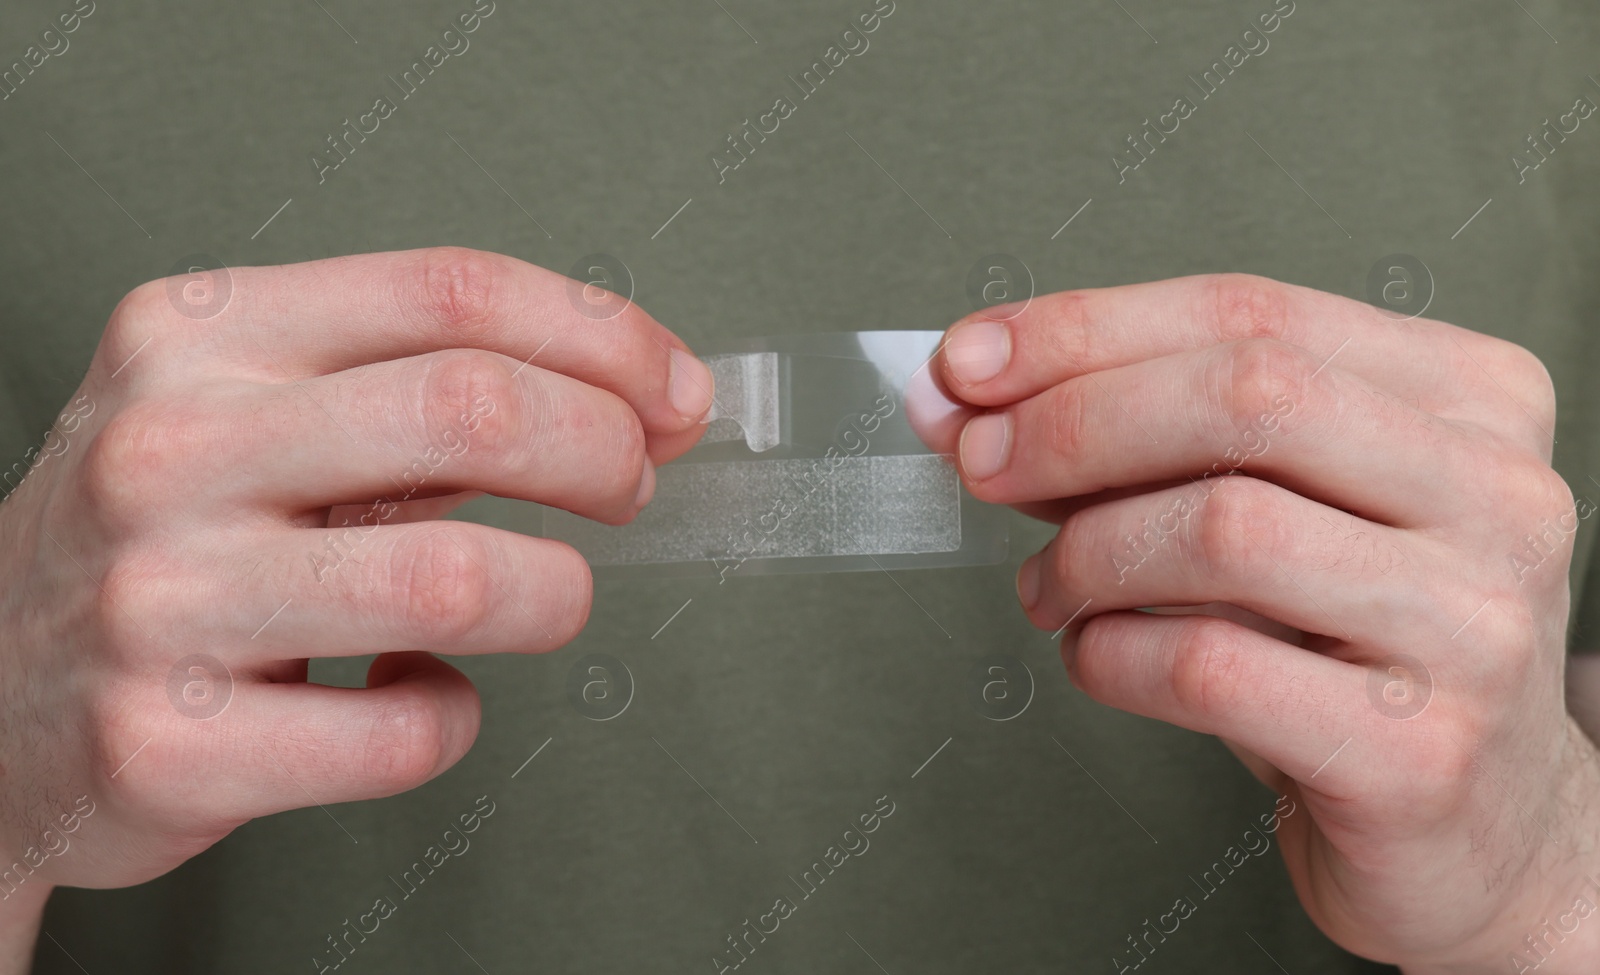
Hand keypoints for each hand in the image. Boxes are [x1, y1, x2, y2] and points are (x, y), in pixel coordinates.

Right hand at [0, 247, 713, 966]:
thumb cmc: (156, 536)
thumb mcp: (243, 407)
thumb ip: (411, 386)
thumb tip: (628, 399)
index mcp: (197, 335)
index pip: (451, 290)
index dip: (602, 336)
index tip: (670, 390)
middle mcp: (171, 450)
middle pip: (474, 409)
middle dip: (604, 451)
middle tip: (628, 487)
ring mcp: (163, 601)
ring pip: (461, 579)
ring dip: (552, 595)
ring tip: (540, 598)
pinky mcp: (175, 747)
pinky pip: (406, 730)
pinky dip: (452, 715)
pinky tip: (415, 691)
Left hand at [918, 273, 1599, 971]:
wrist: (1480, 835)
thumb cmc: (1354, 652)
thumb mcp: (1271, 512)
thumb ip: (1138, 444)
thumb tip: (970, 398)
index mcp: (1469, 399)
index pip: (1251, 311)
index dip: (1086, 329)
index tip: (969, 362)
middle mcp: (1496, 494)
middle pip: (1246, 397)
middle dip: (1074, 422)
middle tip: (980, 462)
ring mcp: (1471, 624)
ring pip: (1224, 528)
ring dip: (1085, 552)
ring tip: (1049, 587)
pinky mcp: (1418, 752)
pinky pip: (1210, 665)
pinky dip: (1109, 654)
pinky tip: (1096, 655)